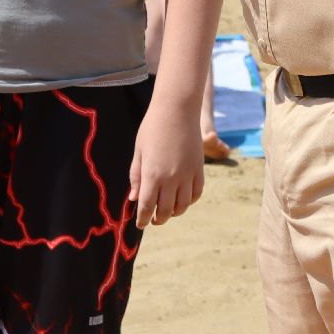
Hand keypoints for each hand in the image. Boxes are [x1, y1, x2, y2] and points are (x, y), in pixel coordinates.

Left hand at [129, 99, 203, 227]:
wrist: (177, 109)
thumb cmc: (152, 127)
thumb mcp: (139, 151)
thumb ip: (136, 176)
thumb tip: (134, 199)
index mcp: (152, 174)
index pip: (147, 206)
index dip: (142, 219)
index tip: (140, 224)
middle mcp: (171, 178)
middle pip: (166, 211)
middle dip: (158, 219)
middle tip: (153, 220)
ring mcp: (187, 174)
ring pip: (183, 206)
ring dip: (174, 213)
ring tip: (167, 211)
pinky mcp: (199, 169)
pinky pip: (196, 193)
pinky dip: (189, 201)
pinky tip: (182, 199)